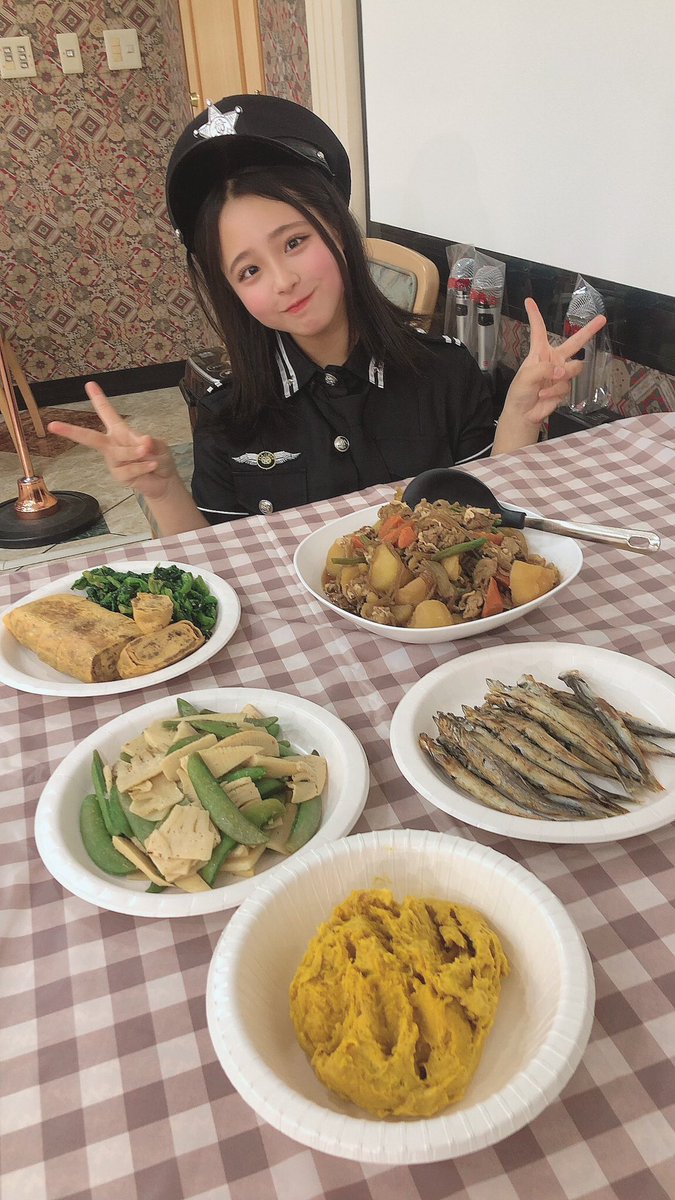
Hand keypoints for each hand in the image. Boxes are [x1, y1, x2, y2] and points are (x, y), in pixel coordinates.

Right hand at [48, 382, 178, 501]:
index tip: (90, 385)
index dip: (99, 399)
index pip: (107, 414)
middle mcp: (113, 445)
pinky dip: (143, 466)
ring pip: (118, 453)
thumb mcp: (159, 446)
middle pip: (90, 438)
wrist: (164, 481)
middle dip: (71, 431)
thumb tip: (144, 442)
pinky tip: (152, 465)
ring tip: (147, 452)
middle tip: (53, 425)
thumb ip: (151, 443)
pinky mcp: (119, 475)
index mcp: (120, 431)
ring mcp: (114, 461)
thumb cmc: (158, 458)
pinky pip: (129, 469)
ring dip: (134, 452)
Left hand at [502, 297, 606, 430]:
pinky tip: (545, 396)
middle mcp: (553, 359)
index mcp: (539, 352)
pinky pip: (567, 385)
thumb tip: (561, 371)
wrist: (524, 414)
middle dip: (589, 330)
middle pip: (575, 342)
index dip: (534, 315)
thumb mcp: (526, 376)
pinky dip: (555, 392)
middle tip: (601, 319)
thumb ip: (544, 369)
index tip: (529, 301)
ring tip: (547, 385)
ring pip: (574, 368)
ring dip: (561, 377)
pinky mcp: (565, 387)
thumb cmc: (519, 393)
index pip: (538, 330)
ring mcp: (561, 373)